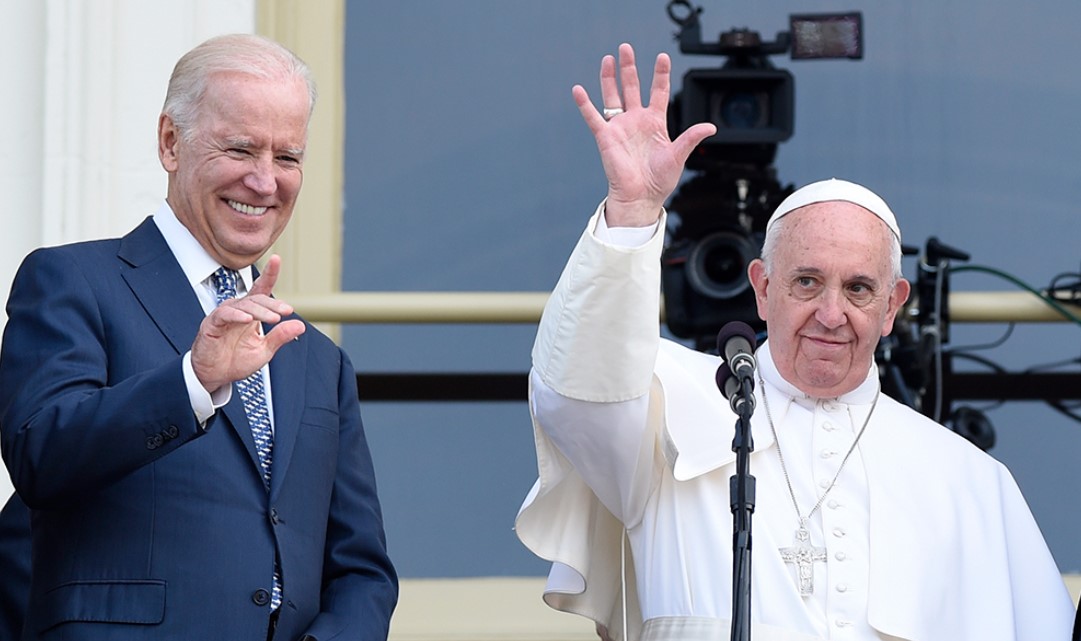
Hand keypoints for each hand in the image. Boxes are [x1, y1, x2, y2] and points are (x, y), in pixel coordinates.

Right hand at [191, 254, 305, 392]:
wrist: (215, 376)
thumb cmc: (236, 360)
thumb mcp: (264, 350)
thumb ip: (280, 337)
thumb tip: (300, 325)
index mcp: (252, 313)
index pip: (261, 289)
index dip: (269, 274)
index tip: (277, 260)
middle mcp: (238, 310)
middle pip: (257, 299)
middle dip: (273, 304)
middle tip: (287, 311)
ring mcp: (224, 316)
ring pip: (244, 305)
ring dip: (260, 311)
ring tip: (273, 318)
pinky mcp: (212, 324)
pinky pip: (224, 315)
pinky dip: (237, 316)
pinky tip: (247, 319)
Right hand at [573, 43, 715, 226]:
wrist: (641, 197)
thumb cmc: (659, 180)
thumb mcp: (679, 155)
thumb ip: (691, 138)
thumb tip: (711, 127)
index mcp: (655, 122)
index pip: (658, 92)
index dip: (660, 74)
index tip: (662, 56)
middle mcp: (636, 121)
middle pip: (632, 87)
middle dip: (629, 67)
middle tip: (626, 48)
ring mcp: (620, 127)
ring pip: (613, 96)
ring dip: (610, 78)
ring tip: (608, 59)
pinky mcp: (606, 138)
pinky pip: (593, 118)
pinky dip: (585, 104)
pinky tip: (578, 90)